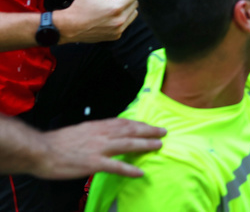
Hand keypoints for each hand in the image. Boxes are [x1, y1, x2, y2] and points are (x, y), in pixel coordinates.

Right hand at [31, 119, 165, 179]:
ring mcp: (99, 149)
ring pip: (128, 144)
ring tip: (159, 146)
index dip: (138, 123)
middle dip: (148, 130)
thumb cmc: (56, 143)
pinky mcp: (94, 164)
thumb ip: (93, 133)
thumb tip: (103, 134)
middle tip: (163, 132)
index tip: (149, 124)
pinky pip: (116, 166)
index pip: (123, 122)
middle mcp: (101, 134)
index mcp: (97, 126)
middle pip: (130, 130)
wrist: (40, 150)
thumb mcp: (79, 131)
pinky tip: (140, 172)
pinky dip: (130, 169)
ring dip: (145, 144)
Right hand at [55, 0, 136, 42]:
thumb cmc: (80, 7)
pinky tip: (111, 13)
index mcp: (115, 8)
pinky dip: (123, 16)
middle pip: (135, 3)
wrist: (69, 27)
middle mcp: (120, 20)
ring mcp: (118, 30)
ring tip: (114, 2)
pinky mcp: (115, 36)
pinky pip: (126, 23)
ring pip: (133, 14)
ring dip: (127, 6)